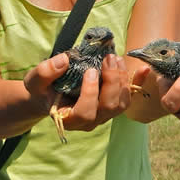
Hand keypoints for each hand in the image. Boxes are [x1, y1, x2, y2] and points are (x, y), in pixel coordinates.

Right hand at [24, 54, 149, 132]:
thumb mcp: (35, 80)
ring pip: (121, 104)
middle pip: (108, 107)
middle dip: (112, 81)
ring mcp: (103, 114)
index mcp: (70, 118)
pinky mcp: (112, 104)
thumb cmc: (42, 89)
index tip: (89, 71)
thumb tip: (64, 60)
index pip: (86, 113)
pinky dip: (137, 82)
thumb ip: (45, 72)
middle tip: (109, 59)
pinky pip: (129, 97)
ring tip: (116, 59)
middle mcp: (90, 121)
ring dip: (122, 80)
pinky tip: (144, 69)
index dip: (91, 93)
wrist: (49, 95)